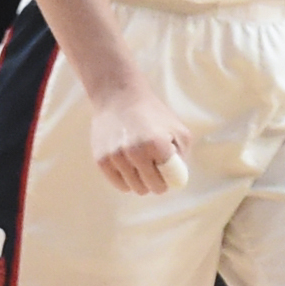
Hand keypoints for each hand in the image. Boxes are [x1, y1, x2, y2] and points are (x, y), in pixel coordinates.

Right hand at [88, 82, 189, 197]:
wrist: (119, 97)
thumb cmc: (152, 114)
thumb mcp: (177, 129)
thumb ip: (182, 155)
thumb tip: (177, 180)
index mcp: (157, 144)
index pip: (170, 179)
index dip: (172, 178)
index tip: (170, 173)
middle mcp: (135, 152)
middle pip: (153, 187)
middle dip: (158, 182)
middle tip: (156, 169)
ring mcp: (116, 157)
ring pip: (136, 189)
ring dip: (142, 181)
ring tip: (141, 164)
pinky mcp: (102, 160)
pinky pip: (120, 185)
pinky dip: (127, 181)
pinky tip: (129, 166)